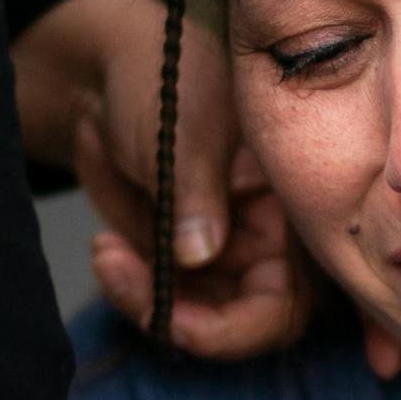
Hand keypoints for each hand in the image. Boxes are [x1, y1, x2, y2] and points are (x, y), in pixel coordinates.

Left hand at [12, 0, 308, 357]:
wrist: (108, 72)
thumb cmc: (165, 76)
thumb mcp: (183, 128)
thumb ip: (195, 192)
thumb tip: (199, 256)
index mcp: (296, 205)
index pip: (293, 295)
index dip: (248, 327)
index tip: (184, 324)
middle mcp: (269, 240)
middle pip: (247, 320)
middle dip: (190, 323)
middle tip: (137, 296)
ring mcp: (221, 252)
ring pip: (198, 316)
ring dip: (149, 303)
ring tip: (107, 256)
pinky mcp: (177, 257)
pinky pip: (162, 298)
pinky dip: (129, 288)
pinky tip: (104, 249)